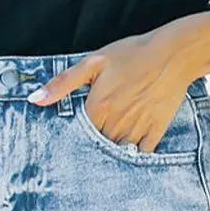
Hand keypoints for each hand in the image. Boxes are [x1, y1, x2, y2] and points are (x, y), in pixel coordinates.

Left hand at [27, 25, 201, 152]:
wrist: (174, 54)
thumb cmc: (133, 54)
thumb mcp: (93, 62)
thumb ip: (63, 83)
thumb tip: (35, 99)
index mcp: (98, 109)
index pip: (77, 136)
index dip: (72, 138)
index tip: (70, 140)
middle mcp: (116, 124)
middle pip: (96, 147)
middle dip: (91, 148)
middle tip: (87, 147)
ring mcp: (137, 130)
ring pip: (117, 153)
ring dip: (110, 154)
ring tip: (107, 150)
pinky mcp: (156, 131)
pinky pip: (142, 154)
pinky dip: (134, 156)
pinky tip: (128, 151)